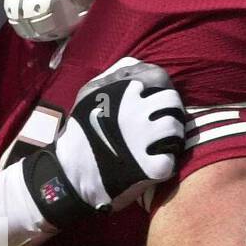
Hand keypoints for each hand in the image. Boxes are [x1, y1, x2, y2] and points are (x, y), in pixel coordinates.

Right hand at [22, 57, 185, 226]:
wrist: (69, 176)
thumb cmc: (79, 135)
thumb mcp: (88, 95)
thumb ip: (113, 78)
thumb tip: (137, 68)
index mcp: (122, 92)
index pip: (159, 77)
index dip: (159, 89)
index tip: (151, 103)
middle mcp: (135, 111)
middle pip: (172, 101)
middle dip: (168, 111)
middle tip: (158, 125)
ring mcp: (144, 139)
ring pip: (175, 128)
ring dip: (170, 137)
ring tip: (156, 144)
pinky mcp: (150, 167)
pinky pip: (171, 159)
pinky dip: (163, 164)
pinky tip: (151, 164)